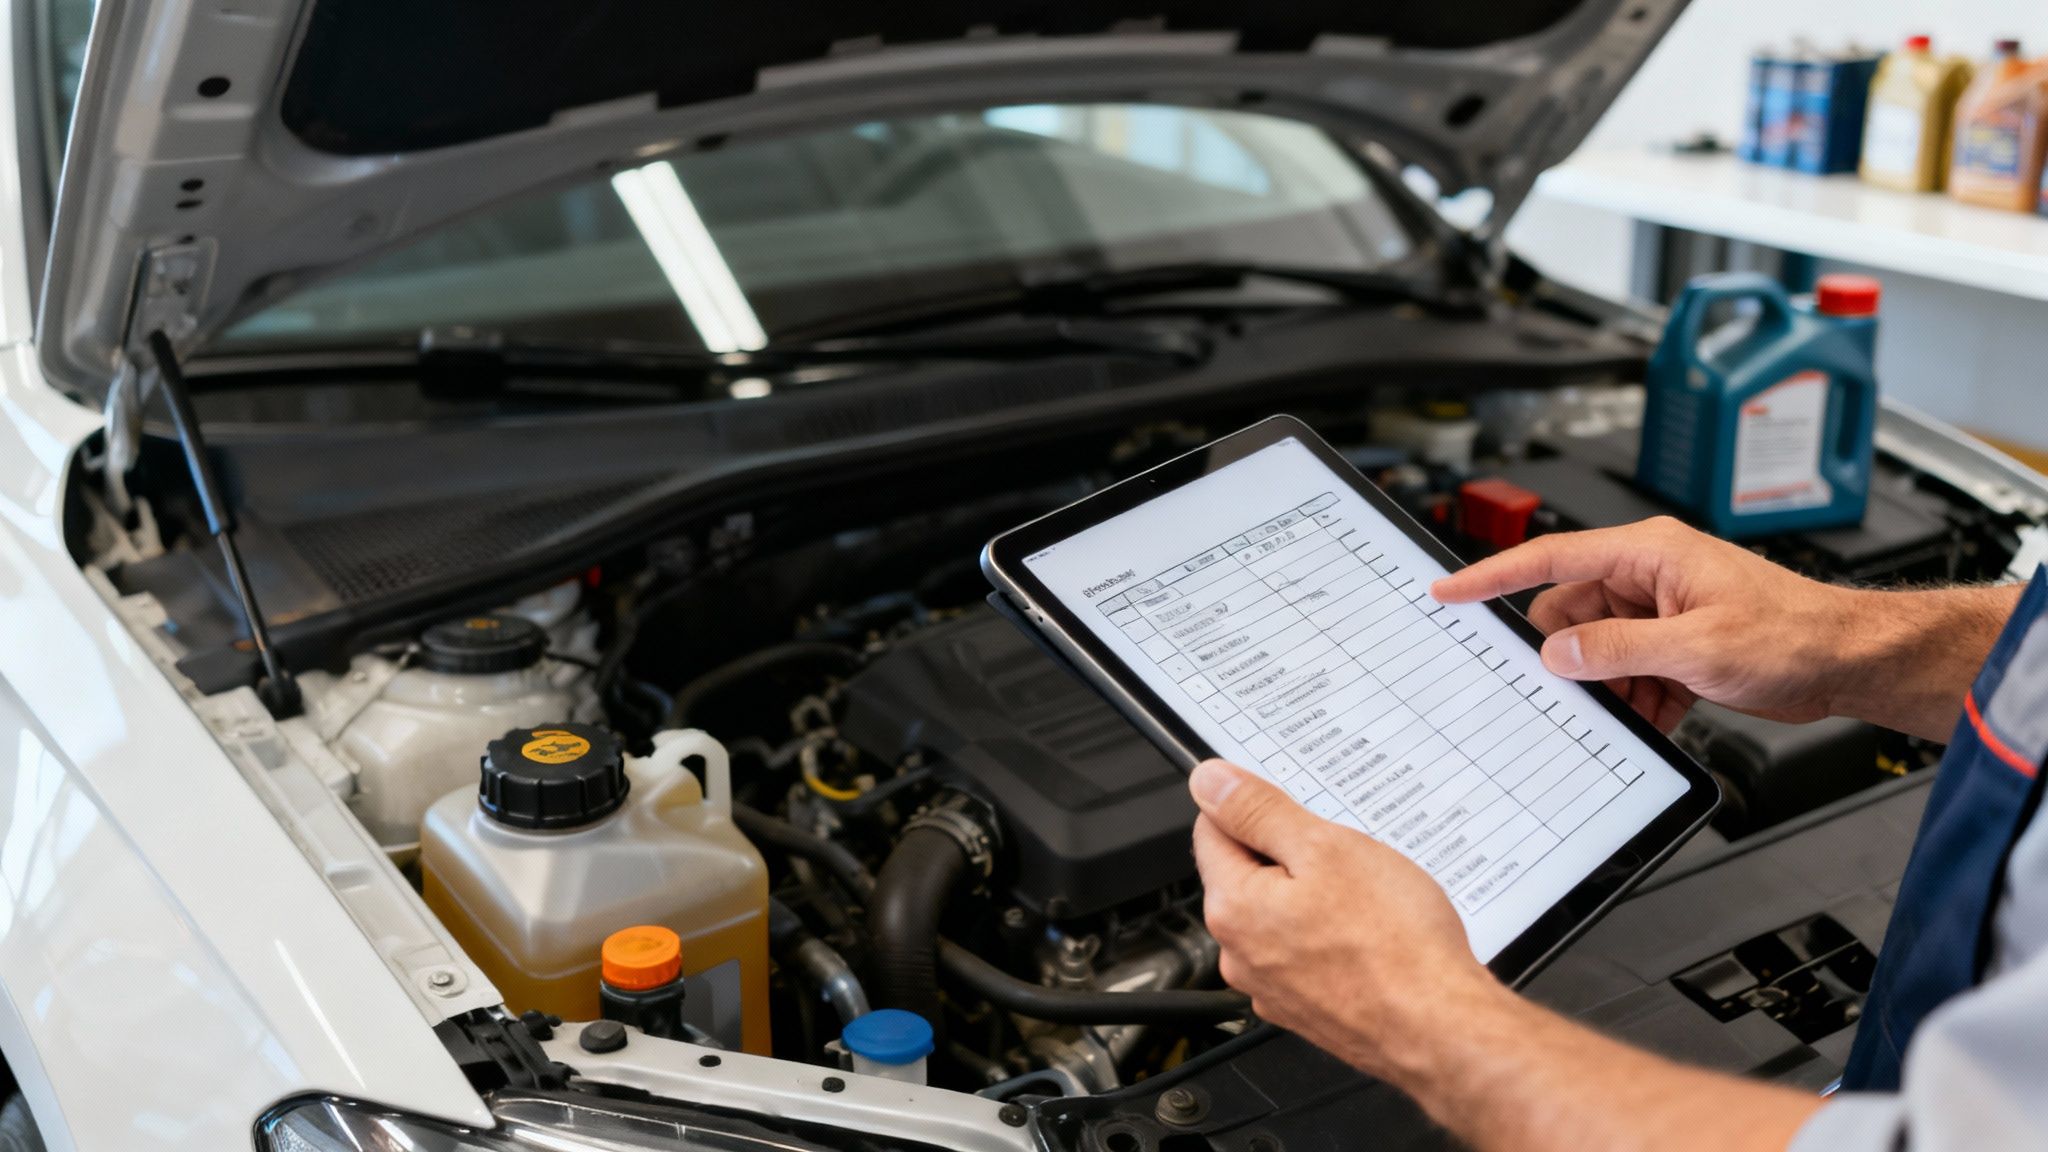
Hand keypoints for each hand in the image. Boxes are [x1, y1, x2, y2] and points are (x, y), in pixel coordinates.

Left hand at [1188, 758, 1505, 1082]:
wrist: (1440, 1029)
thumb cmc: (1395, 946)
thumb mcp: (1325, 848)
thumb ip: (1258, 811)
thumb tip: (1210, 782)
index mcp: (1232, 907)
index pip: (1212, 830)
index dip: (1256, 808)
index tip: (1294, 808)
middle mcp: (1240, 954)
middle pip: (1247, 874)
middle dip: (1291, 855)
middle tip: (1345, 856)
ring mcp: (1272, 987)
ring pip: (1281, 914)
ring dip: (1315, 896)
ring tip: (1367, 899)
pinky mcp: (1306, 1008)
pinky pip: (1306, 952)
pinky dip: (1331, 936)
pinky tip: (1371, 935)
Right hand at [1429, 516, 1862, 731]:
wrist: (1848, 660)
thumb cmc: (1796, 633)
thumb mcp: (1698, 647)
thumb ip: (1619, 649)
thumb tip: (1561, 654)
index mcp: (1649, 553)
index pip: (1551, 558)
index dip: (1493, 576)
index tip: (1452, 591)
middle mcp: (1649, 576)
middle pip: (1572, 617)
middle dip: (1575, 662)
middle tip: (1586, 692)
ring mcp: (1661, 611)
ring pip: (1599, 652)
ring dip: (1612, 688)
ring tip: (1643, 708)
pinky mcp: (1674, 644)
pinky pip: (1628, 672)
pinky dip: (1638, 700)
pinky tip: (1663, 714)